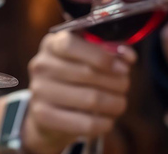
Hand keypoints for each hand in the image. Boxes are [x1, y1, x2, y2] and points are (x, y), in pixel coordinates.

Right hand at [21, 32, 135, 153]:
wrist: (48, 109)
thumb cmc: (74, 77)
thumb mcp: (87, 57)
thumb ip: (110, 51)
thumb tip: (128, 56)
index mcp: (52, 44)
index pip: (71, 45)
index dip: (101, 56)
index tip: (122, 67)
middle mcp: (41, 65)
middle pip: (88, 73)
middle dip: (116, 81)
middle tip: (125, 85)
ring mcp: (39, 91)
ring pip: (91, 99)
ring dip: (114, 103)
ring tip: (119, 103)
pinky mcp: (43, 116)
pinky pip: (85, 123)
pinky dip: (104, 123)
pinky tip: (107, 120)